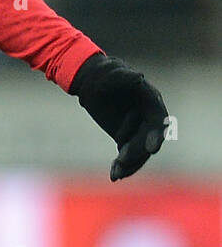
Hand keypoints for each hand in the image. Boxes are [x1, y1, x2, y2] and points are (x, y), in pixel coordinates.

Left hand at [72, 53, 168, 180]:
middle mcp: (148, 116)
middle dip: (137, 152)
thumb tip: (137, 77)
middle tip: (122, 161)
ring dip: (129, 164)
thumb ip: (122, 76)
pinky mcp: (126, 137)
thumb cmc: (102, 72)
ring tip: (116, 174)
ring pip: (138, 151)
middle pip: (148, 139)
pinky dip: (122, 165)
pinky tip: (114, 175)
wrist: (90, 80)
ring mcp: (138, 128)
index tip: (152, 149)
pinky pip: (127, 154)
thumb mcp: (110, 71)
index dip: (156, 135)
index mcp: (150, 99)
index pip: (158, 120)